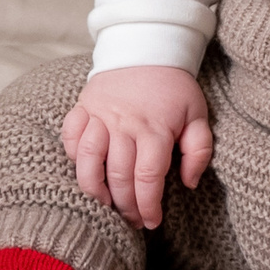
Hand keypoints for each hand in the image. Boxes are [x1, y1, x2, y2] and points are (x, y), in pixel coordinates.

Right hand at [61, 66, 212, 229]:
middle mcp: (124, 124)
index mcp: (155, 129)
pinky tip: (84, 171)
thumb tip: (189, 182)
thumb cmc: (174, 88)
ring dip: (93, 189)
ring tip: (104, 205)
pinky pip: (69, 136)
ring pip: (88, 160)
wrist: (148, 47)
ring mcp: (100, 115)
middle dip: (125, 207)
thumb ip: (199, 150)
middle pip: (118, 177)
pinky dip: (72, 156)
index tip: (153, 222)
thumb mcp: (198, 115)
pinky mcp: (83, 106)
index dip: (149, 206)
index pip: (147, 179)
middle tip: (133, 221)